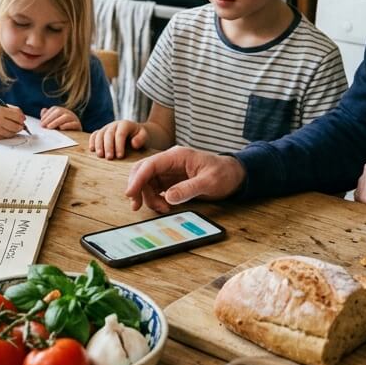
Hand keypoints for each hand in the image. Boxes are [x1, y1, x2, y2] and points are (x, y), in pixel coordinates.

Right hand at [0, 103, 25, 138]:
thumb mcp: (0, 106)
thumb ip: (12, 110)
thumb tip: (23, 118)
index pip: (17, 116)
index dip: (22, 118)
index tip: (23, 119)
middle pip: (16, 126)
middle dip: (21, 126)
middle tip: (21, 125)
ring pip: (12, 133)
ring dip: (15, 131)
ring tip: (13, 127)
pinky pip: (6, 137)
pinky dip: (8, 134)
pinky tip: (6, 130)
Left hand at [39, 105, 80, 130]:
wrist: (74, 136)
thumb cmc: (61, 128)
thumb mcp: (53, 122)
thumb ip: (47, 116)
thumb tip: (44, 110)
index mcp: (62, 110)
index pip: (54, 109)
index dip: (47, 115)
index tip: (41, 123)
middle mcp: (68, 112)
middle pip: (59, 111)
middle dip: (50, 118)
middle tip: (43, 125)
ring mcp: (74, 118)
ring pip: (66, 116)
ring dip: (57, 121)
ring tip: (49, 127)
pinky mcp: (78, 125)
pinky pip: (74, 124)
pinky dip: (67, 125)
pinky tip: (61, 128)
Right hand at [88, 120, 147, 159]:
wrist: (135, 133)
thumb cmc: (139, 137)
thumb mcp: (144, 136)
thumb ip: (141, 139)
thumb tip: (134, 144)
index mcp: (125, 124)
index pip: (120, 134)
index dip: (119, 145)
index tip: (120, 156)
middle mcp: (114, 125)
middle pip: (108, 134)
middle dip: (108, 146)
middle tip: (109, 158)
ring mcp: (106, 128)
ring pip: (100, 134)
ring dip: (99, 145)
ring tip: (100, 156)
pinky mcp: (101, 132)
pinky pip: (94, 135)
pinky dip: (92, 141)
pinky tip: (92, 150)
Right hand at [125, 146, 244, 213]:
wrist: (234, 174)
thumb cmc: (224, 174)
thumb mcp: (209, 182)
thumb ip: (188, 189)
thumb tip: (168, 197)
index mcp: (177, 156)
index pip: (150, 165)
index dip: (137, 179)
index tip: (130, 194)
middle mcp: (170, 161)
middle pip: (143, 171)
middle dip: (136, 188)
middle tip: (136, 206)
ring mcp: (169, 171)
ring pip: (146, 182)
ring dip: (147, 197)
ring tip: (162, 208)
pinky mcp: (170, 180)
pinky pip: (154, 188)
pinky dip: (153, 198)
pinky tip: (163, 206)